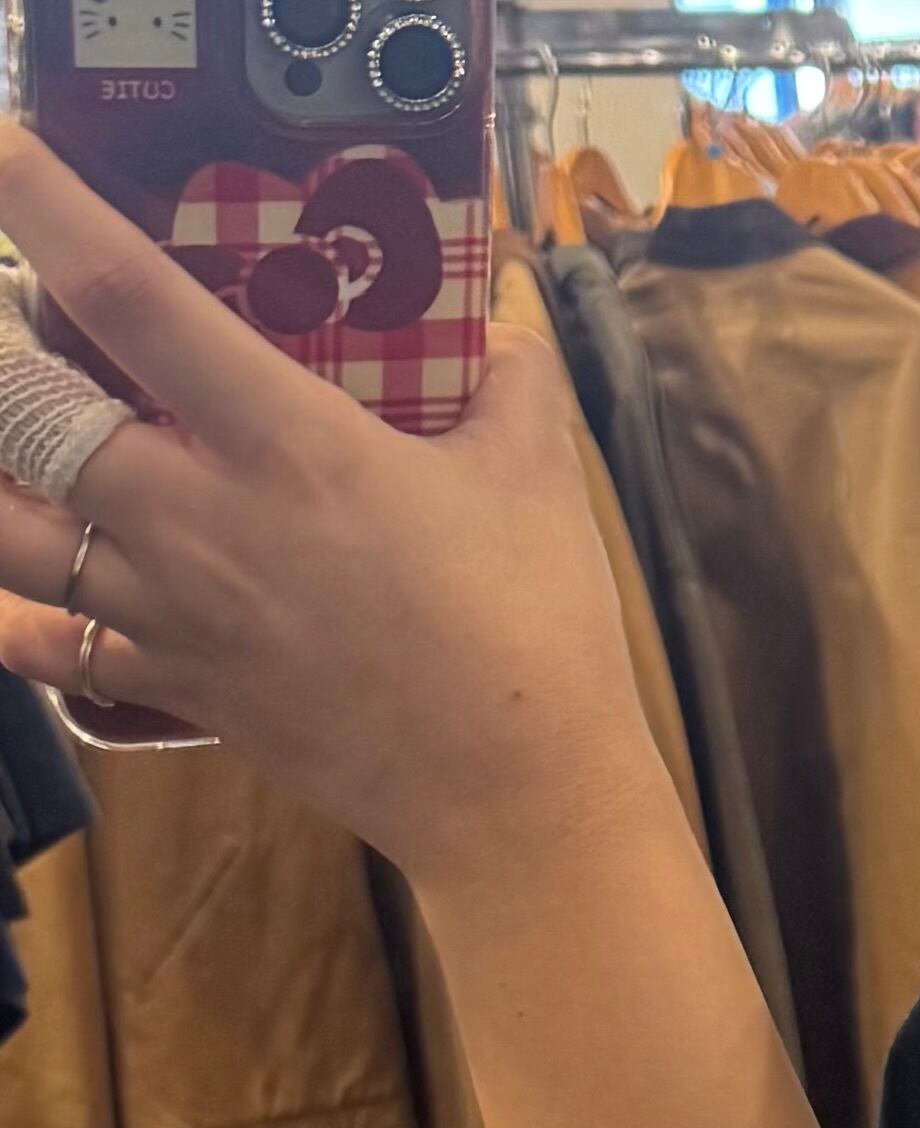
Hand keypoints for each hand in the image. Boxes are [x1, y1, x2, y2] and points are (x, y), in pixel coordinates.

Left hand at [0, 119, 665, 885]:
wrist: (523, 804)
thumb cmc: (534, 637)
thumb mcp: (539, 486)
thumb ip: (513, 383)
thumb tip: (508, 315)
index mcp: (285, 443)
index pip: (130, 295)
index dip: (43, 205)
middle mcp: (199, 519)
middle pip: (19, 411)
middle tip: (11, 326)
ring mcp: (176, 611)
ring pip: (5, 530)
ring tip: (15, 448)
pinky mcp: (182, 689)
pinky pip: (52, 648)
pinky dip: (13, 618)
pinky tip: (9, 594)